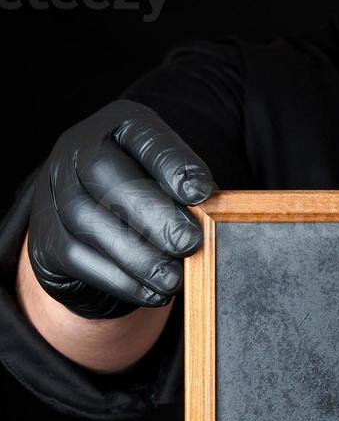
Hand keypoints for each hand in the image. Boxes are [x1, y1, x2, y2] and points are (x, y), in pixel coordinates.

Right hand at [27, 99, 214, 318]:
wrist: (94, 232)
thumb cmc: (148, 202)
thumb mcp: (172, 186)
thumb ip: (189, 196)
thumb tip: (211, 219)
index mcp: (118, 128)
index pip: (141, 133)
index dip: (171, 163)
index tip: (201, 192)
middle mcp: (77, 151)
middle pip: (103, 171)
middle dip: (152, 212)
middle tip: (188, 243)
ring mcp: (54, 193)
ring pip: (85, 218)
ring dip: (137, 254)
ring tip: (173, 278)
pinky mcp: (46, 237)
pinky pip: (77, 257)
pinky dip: (120, 280)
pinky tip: (153, 293)